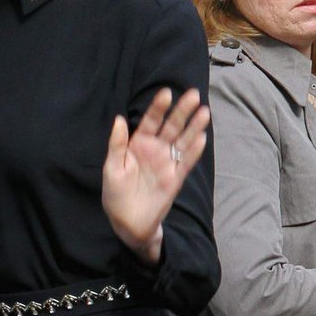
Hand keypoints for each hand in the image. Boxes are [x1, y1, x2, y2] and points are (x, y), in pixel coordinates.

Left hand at [102, 87, 209, 263]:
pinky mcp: (175, 178)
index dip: (159, 108)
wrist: (127, 222)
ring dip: (193, 127)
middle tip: (193, 94)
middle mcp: (156, 150)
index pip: (151, 121)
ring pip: (183, 141)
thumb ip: (117, 144)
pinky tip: (201, 138)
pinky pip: (186, 162)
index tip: (166, 93)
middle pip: (171, 126)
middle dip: (182, 111)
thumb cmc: (115, 194)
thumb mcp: (112, 167)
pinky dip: (194, 151)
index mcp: (139, 144)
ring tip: (204, 112)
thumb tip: (119, 119)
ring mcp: (167, 163)